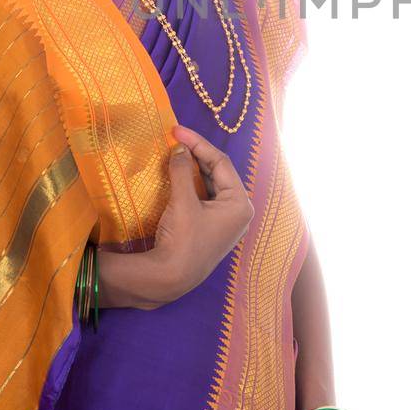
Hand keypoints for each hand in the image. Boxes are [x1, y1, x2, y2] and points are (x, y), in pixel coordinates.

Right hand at [150, 124, 254, 302]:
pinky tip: (180, 173)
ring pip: (212, 184)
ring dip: (195, 168)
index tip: (177, 130)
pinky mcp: (213, 227)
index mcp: (240, 204)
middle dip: (197, 154)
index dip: (198, 143)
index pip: (221, 163)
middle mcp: (239, 212)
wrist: (170, 278)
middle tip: (176, 138)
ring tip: (177, 151)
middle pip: (219, 172)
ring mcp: (227, 221)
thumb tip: (180, 148)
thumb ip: (183, 170)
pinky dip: (193, 184)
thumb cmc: (183, 240)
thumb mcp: (183, 201)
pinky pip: (206, 197)